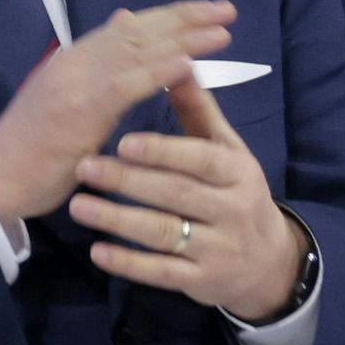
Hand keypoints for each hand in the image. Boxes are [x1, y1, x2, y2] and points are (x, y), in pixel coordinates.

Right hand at [0, 0, 234, 223]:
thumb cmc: (31, 144)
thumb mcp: (63, 94)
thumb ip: (96, 63)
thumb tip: (124, 21)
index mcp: (74, 59)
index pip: (129, 28)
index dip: (170, 16)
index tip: (208, 11)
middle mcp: (75, 62)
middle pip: (137, 33)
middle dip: (184, 19)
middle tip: (226, 10)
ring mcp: (75, 84)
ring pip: (135, 53)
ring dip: (181, 40)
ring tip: (220, 31)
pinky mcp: (78, 109)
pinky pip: (125, 86)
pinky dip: (157, 71)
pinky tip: (186, 63)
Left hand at [74, 66, 316, 322]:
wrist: (267, 261)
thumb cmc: (234, 192)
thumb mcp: (225, 151)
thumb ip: (198, 112)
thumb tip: (178, 63)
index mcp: (238, 173)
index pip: (201, 160)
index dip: (163, 151)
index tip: (123, 141)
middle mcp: (233, 210)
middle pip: (177, 194)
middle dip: (128, 181)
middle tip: (83, 166)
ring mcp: (218, 249)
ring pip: (165, 233)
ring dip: (118, 220)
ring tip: (77, 205)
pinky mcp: (202, 281)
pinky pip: (163, 273)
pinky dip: (129, 264)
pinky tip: (97, 252)